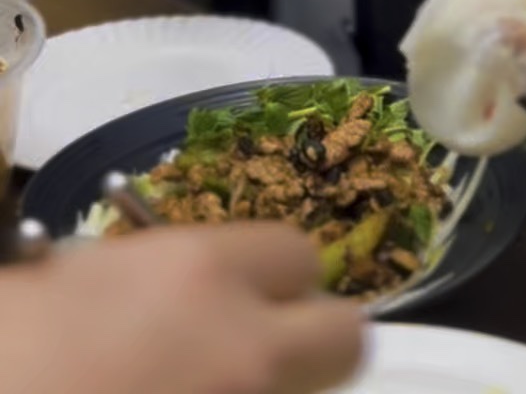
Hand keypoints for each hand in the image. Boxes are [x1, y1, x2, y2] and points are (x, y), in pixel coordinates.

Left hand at [0, 223, 364, 393]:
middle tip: (246, 367)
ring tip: (169, 361)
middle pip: (296, 258)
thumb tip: (263, 383)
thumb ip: (244, 389)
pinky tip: (105, 353)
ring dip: (217, 298)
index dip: (332, 365)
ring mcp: (136, 258)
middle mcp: (205, 284)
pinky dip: (150, 296)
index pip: (347, 332)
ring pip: (220, 251)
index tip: (302, 388)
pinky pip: (149, 259)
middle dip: (287, 308)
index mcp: (245, 357)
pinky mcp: (73, 257)